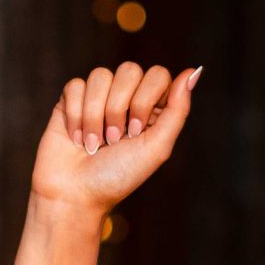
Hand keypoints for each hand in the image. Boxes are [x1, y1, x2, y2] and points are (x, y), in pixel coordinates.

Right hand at [29, 62, 199, 215]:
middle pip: (129, 70)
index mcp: (151, 108)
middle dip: (118, 108)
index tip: (136, 132)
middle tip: (114, 139)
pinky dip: (76, 115)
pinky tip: (76, 138)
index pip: (157, 74)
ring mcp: (97, 97)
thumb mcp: (157, 147)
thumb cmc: (118, 176)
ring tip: (92, 143)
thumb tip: (193, 71)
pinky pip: (75, 85)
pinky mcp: (70, 101)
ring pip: (100, 76)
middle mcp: (126, 98)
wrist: (74, 194)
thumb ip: (177, 109)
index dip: (145, 99)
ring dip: (95, 115)